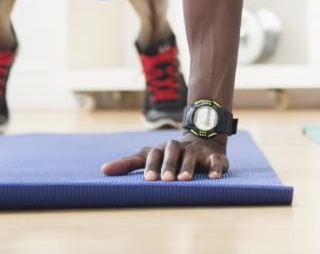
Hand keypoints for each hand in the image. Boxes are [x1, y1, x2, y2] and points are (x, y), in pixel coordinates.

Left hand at [100, 132, 228, 180]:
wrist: (202, 138)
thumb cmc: (169, 154)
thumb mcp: (148, 156)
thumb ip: (127, 163)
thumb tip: (102, 170)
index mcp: (162, 148)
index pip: (154, 155)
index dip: (151, 166)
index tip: (148, 180)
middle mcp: (179, 148)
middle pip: (173, 152)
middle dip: (169, 166)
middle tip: (166, 180)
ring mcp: (197, 151)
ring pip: (192, 156)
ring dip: (188, 167)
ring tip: (184, 180)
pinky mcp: (214, 157)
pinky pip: (216, 161)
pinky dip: (215, 168)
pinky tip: (213, 178)